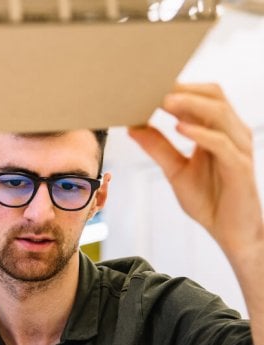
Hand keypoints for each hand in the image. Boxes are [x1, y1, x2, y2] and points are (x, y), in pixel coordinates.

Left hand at [128, 83, 260, 256]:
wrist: (230, 231)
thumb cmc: (209, 199)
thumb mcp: (176, 171)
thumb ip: (158, 148)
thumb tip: (133, 127)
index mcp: (218, 130)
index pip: (202, 97)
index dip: (178, 88)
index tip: (149, 84)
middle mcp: (232, 133)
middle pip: (214, 95)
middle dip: (184, 89)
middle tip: (154, 86)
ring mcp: (238, 148)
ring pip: (219, 114)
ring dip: (190, 105)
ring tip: (164, 102)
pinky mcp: (240, 167)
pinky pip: (222, 143)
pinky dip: (201, 133)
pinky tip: (180, 129)